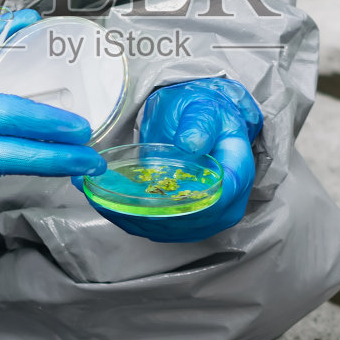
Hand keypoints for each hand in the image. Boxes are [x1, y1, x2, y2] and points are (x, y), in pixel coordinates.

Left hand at [90, 77, 262, 241]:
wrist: (205, 123)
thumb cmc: (207, 115)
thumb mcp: (205, 109)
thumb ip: (199, 124)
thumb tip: (190, 144)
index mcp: (237, 174)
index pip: (217, 199)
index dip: (181, 201)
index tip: (145, 195)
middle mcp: (226, 204)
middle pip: (189, 221)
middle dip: (149, 213)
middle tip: (111, 197)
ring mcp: (207, 218)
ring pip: (170, 230)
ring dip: (135, 219)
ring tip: (102, 200)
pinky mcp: (187, 223)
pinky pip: (160, 229)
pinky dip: (133, 220)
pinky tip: (109, 205)